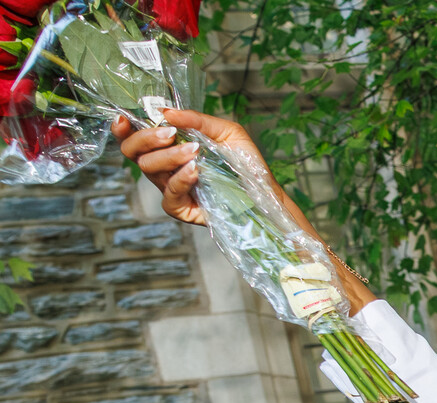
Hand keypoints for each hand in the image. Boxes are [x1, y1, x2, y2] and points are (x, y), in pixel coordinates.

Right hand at [114, 109, 268, 228]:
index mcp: (168, 148)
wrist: (264, 192)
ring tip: (195, 151)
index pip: (135, 138)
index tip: (123, 119)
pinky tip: (195, 170)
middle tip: (169, 134)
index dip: (123, 129)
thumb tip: (166, 112)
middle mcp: (164, 168)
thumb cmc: (245, 162)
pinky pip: (169, 193)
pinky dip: (180, 178)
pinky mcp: (181, 208)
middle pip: (133, 153)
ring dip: (170, 156)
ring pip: (149, 169)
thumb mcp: (226, 131)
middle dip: (146, 138)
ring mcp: (170, 188)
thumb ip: (196, 120)